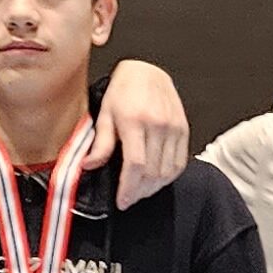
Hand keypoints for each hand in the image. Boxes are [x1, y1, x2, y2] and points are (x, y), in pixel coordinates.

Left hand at [93, 57, 189, 207]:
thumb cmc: (123, 90)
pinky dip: (169, 177)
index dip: (129, 188)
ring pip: (167, 171)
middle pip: (152, 172)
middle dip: (139, 192)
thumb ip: (100, 143)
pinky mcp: (183, 129)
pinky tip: (157, 181)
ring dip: (154, 188)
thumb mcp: (104, 114)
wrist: (147, 71)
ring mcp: (173, 127)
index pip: (135, 165)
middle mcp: (158, 125)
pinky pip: (179, 162)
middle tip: (129, 199)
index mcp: (135, 121)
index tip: (122, 201)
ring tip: (140, 192)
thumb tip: (89, 166)